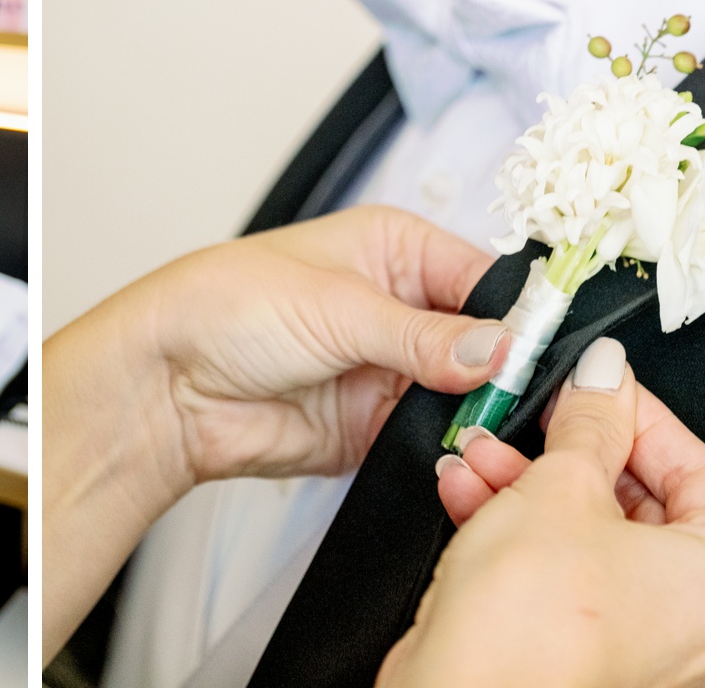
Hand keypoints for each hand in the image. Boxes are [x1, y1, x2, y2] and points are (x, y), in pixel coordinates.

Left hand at [42, 205, 506, 659]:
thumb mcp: (334, 306)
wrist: (166, 385)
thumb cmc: (226, 307)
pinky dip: (449, 450)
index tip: (539, 351)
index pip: (486, 277)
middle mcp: (401, 307)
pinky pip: (434, 441)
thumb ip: (422, 334)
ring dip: (478, 415)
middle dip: (503, 371)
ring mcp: (392, 371)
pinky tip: (457, 454)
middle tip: (517, 397)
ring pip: (469, 397)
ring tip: (485, 428)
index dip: (518, 315)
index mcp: (395, 249)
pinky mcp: (377, 428)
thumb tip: (498, 349)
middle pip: (486, 342)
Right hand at [382, 338, 704, 687]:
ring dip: (525, 485)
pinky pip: (563, 575)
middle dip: (564, 451)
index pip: (697, 466)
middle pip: (637, 501)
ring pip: (590, 536)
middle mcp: (701, 627)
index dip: (635, 411)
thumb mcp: (561, 484)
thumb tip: (604, 379)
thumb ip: (590, 421)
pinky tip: (470, 495)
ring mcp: (644, 648)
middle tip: (533, 416)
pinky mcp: (584, 658)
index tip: (596, 383)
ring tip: (479, 455)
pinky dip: (519, 532)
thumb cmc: (530, 630)